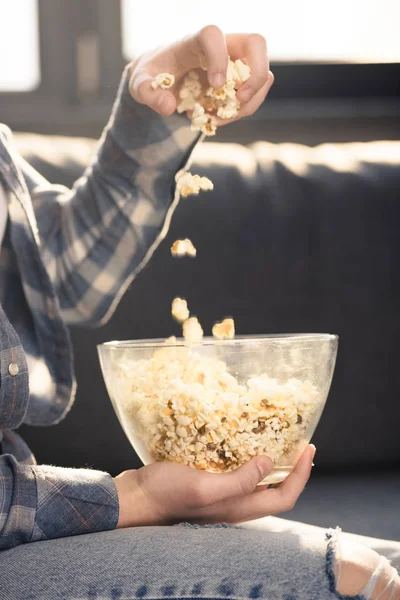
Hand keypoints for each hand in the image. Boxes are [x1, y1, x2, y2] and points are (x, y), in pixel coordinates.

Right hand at [114, 444, 314, 527]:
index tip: (309, 448)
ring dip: (273, 464)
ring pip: (258, 483)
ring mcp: (221, 496)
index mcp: (237, 508)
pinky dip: (248, 460)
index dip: (301, 475)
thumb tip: (269, 463)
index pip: (284, 497)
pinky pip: (238, 474)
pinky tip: (241, 442)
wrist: (134, 499)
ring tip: (277, 441)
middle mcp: (234, 505)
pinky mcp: (208, 484)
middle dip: (293, 469)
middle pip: (276, 492)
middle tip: (300, 444)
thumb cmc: (165, 495)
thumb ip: (238, 481)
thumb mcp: (203, 487)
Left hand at [128, 25, 273, 122]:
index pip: (214, 35)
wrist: (162, 79)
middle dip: (256, 75)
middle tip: (239, 100)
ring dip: (250, 102)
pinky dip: (242, 111)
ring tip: (219, 117)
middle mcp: (221, 46)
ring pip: (263, 73)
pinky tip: (218, 117)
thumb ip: (147, 93)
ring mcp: (235, 62)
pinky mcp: (240, 79)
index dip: (220, 58)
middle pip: (256, 43)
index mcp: (194, 41)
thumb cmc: (153, 76)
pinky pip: (256, 93)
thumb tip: (167, 107)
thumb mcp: (140, 85)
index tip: (216, 86)